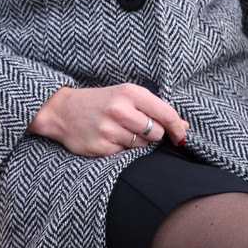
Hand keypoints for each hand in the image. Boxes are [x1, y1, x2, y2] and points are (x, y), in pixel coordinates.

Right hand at [27, 83, 188, 158]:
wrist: (63, 110)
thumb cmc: (100, 102)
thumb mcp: (126, 96)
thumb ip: (155, 109)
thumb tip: (184, 127)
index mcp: (130, 93)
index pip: (166, 114)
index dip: (178, 127)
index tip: (181, 135)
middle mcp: (120, 110)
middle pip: (157, 133)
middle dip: (152, 133)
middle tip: (135, 126)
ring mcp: (109, 129)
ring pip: (142, 145)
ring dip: (135, 141)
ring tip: (118, 130)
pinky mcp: (101, 147)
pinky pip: (124, 154)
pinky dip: (120, 148)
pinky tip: (108, 137)